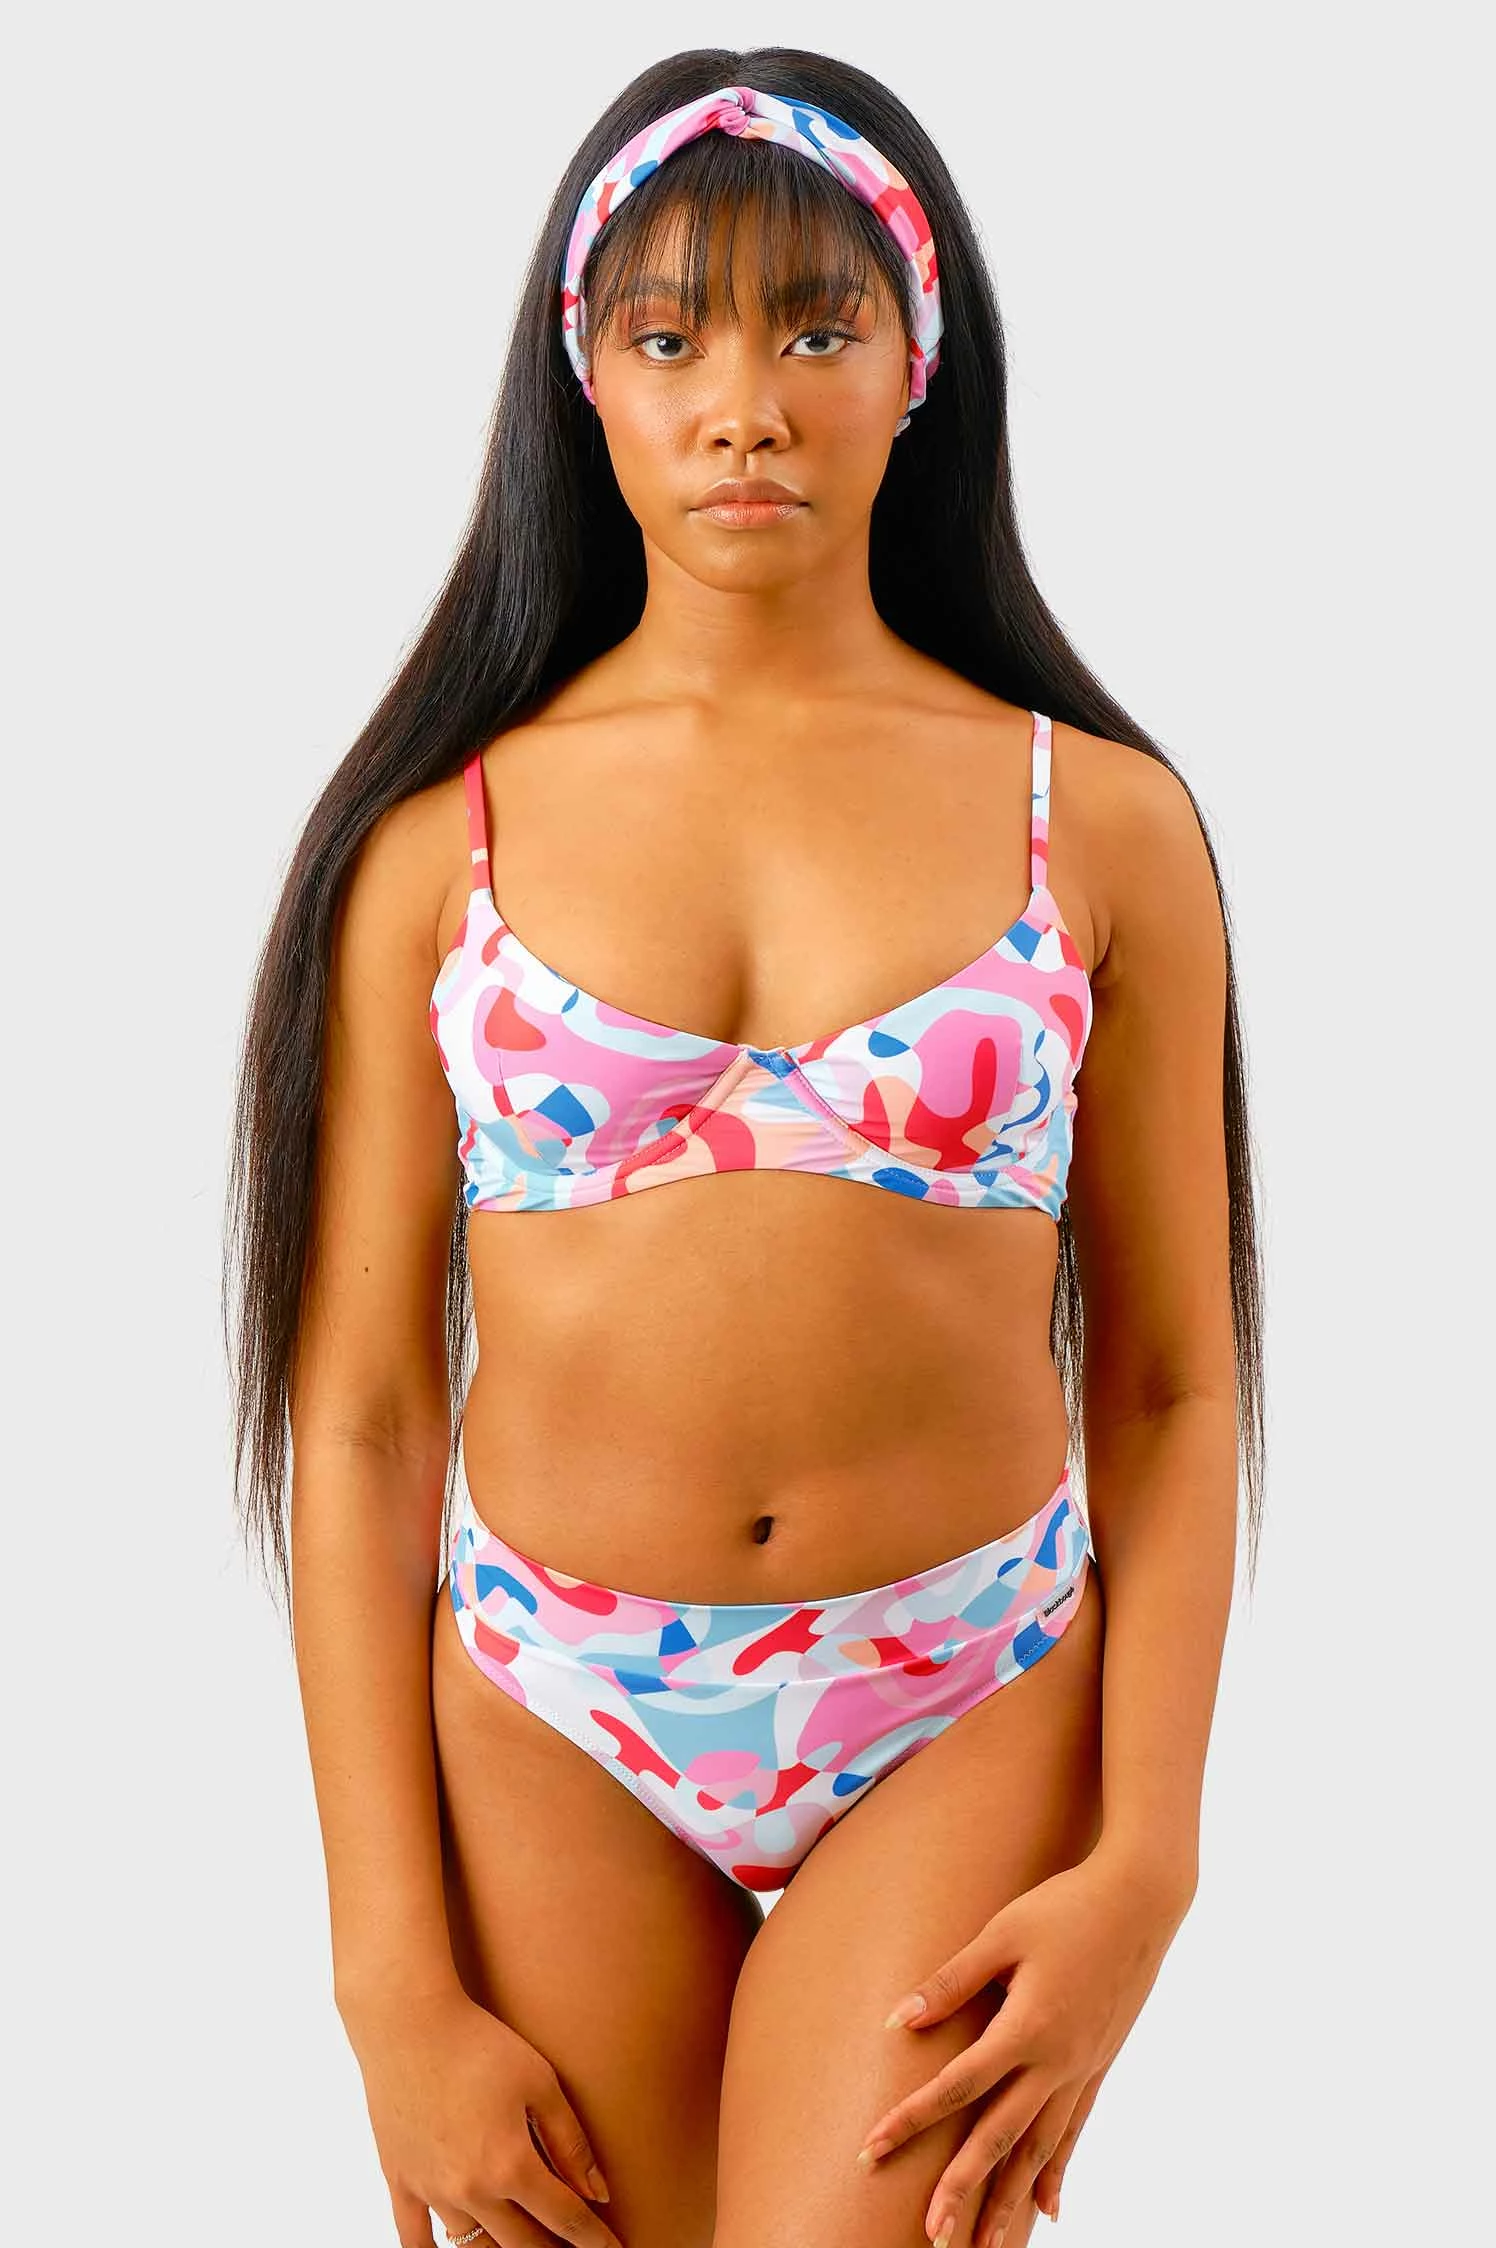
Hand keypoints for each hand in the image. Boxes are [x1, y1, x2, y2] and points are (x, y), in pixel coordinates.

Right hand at [345, 1981, 622, 2247]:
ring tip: (524, 2243)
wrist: (408, 2021)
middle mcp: (471, 2189)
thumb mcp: (540, 2081)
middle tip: (570, 2246)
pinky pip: (414, 2240)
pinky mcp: (400, 2181)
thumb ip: (570, 2142)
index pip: (565, 2218)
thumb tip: (597, 2193)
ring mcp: (431, 2190)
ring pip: (474, 2246)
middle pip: (522, 2244)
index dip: (593, 2239)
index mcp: (511, 2164)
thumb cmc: (477, 2042)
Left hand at [856, 1848, 1192, 2245]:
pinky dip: (1056, 2173)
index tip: (872, 2147)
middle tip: (930, 2236)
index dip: (911, 2118)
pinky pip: (1073, 2132)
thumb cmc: (1065, 1906)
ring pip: (1039, 2150)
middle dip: (962, 2189)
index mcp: (1027, 2028)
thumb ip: (951, 1981)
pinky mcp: (1098, 2066)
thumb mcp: (1002, 1933)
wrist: (1142, 1900)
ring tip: (983, 2245)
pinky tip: (1048, 2210)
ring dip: (1009, 2199)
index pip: (958, 2086)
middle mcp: (1056, 2062)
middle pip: (1000, 2138)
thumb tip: (898, 2021)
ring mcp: (1081, 2069)